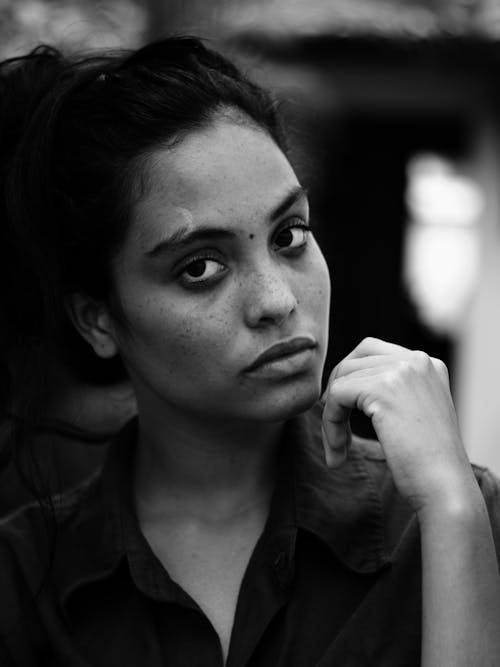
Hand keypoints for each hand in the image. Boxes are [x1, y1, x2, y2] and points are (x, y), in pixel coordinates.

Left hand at [321, 337, 476, 514]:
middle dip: (336, 396)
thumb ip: (390, 392)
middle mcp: (417, 361)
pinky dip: (330, 423)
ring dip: (330, 416)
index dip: (349, 382)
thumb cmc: (428, 464)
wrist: (446, 490)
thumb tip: (341, 384)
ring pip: (340, 379)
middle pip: (352, 362)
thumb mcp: (414, 415)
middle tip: (334, 430)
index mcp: (428, 364)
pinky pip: (336, 395)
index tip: (343, 415)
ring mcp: (402, 371)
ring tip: (338, 449)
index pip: (371, 352)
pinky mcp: (383, 388)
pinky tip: (338, 450)